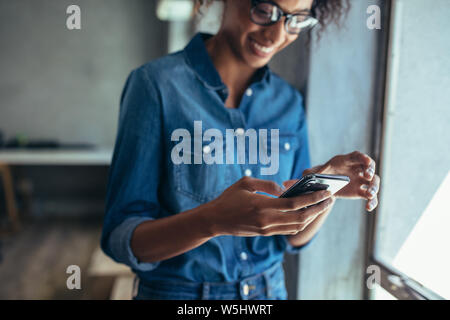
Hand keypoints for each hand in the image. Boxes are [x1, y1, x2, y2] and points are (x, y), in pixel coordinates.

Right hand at [208, 176, 334, 236]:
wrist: (215, 220)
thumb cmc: (229, 198)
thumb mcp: (246, 183)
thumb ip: (267, 184)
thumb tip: (284, 189)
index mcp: (263, 206)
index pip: (295, 204)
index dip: (312, 198)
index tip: (325, 192)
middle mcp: (267, 220)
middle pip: (301, 217)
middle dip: (318, 208)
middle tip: (330, 199)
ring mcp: (267, 229)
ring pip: (297, 226)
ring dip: (312, 216)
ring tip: (321, 206)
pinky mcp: (266, 233)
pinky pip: (288, 229)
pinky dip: (300, 222)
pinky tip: (306, 213)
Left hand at [302, 151, 380, 211]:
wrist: (323, 186)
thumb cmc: (319, 175)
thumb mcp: (312, 173)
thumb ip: (308, 174)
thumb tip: (300, 176)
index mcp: (345, 161)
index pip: (357, 156)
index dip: (363, 157)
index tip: (367, 161)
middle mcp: (356, 169)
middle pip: (369, 167)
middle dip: (370, 171)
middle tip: (368, 176)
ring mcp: (360, 180)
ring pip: (373, 182)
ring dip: (374, 187)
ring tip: (369, 194)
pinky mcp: (360, 192)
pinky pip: (370, 196)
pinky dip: (372, 201)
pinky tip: (369, 207)